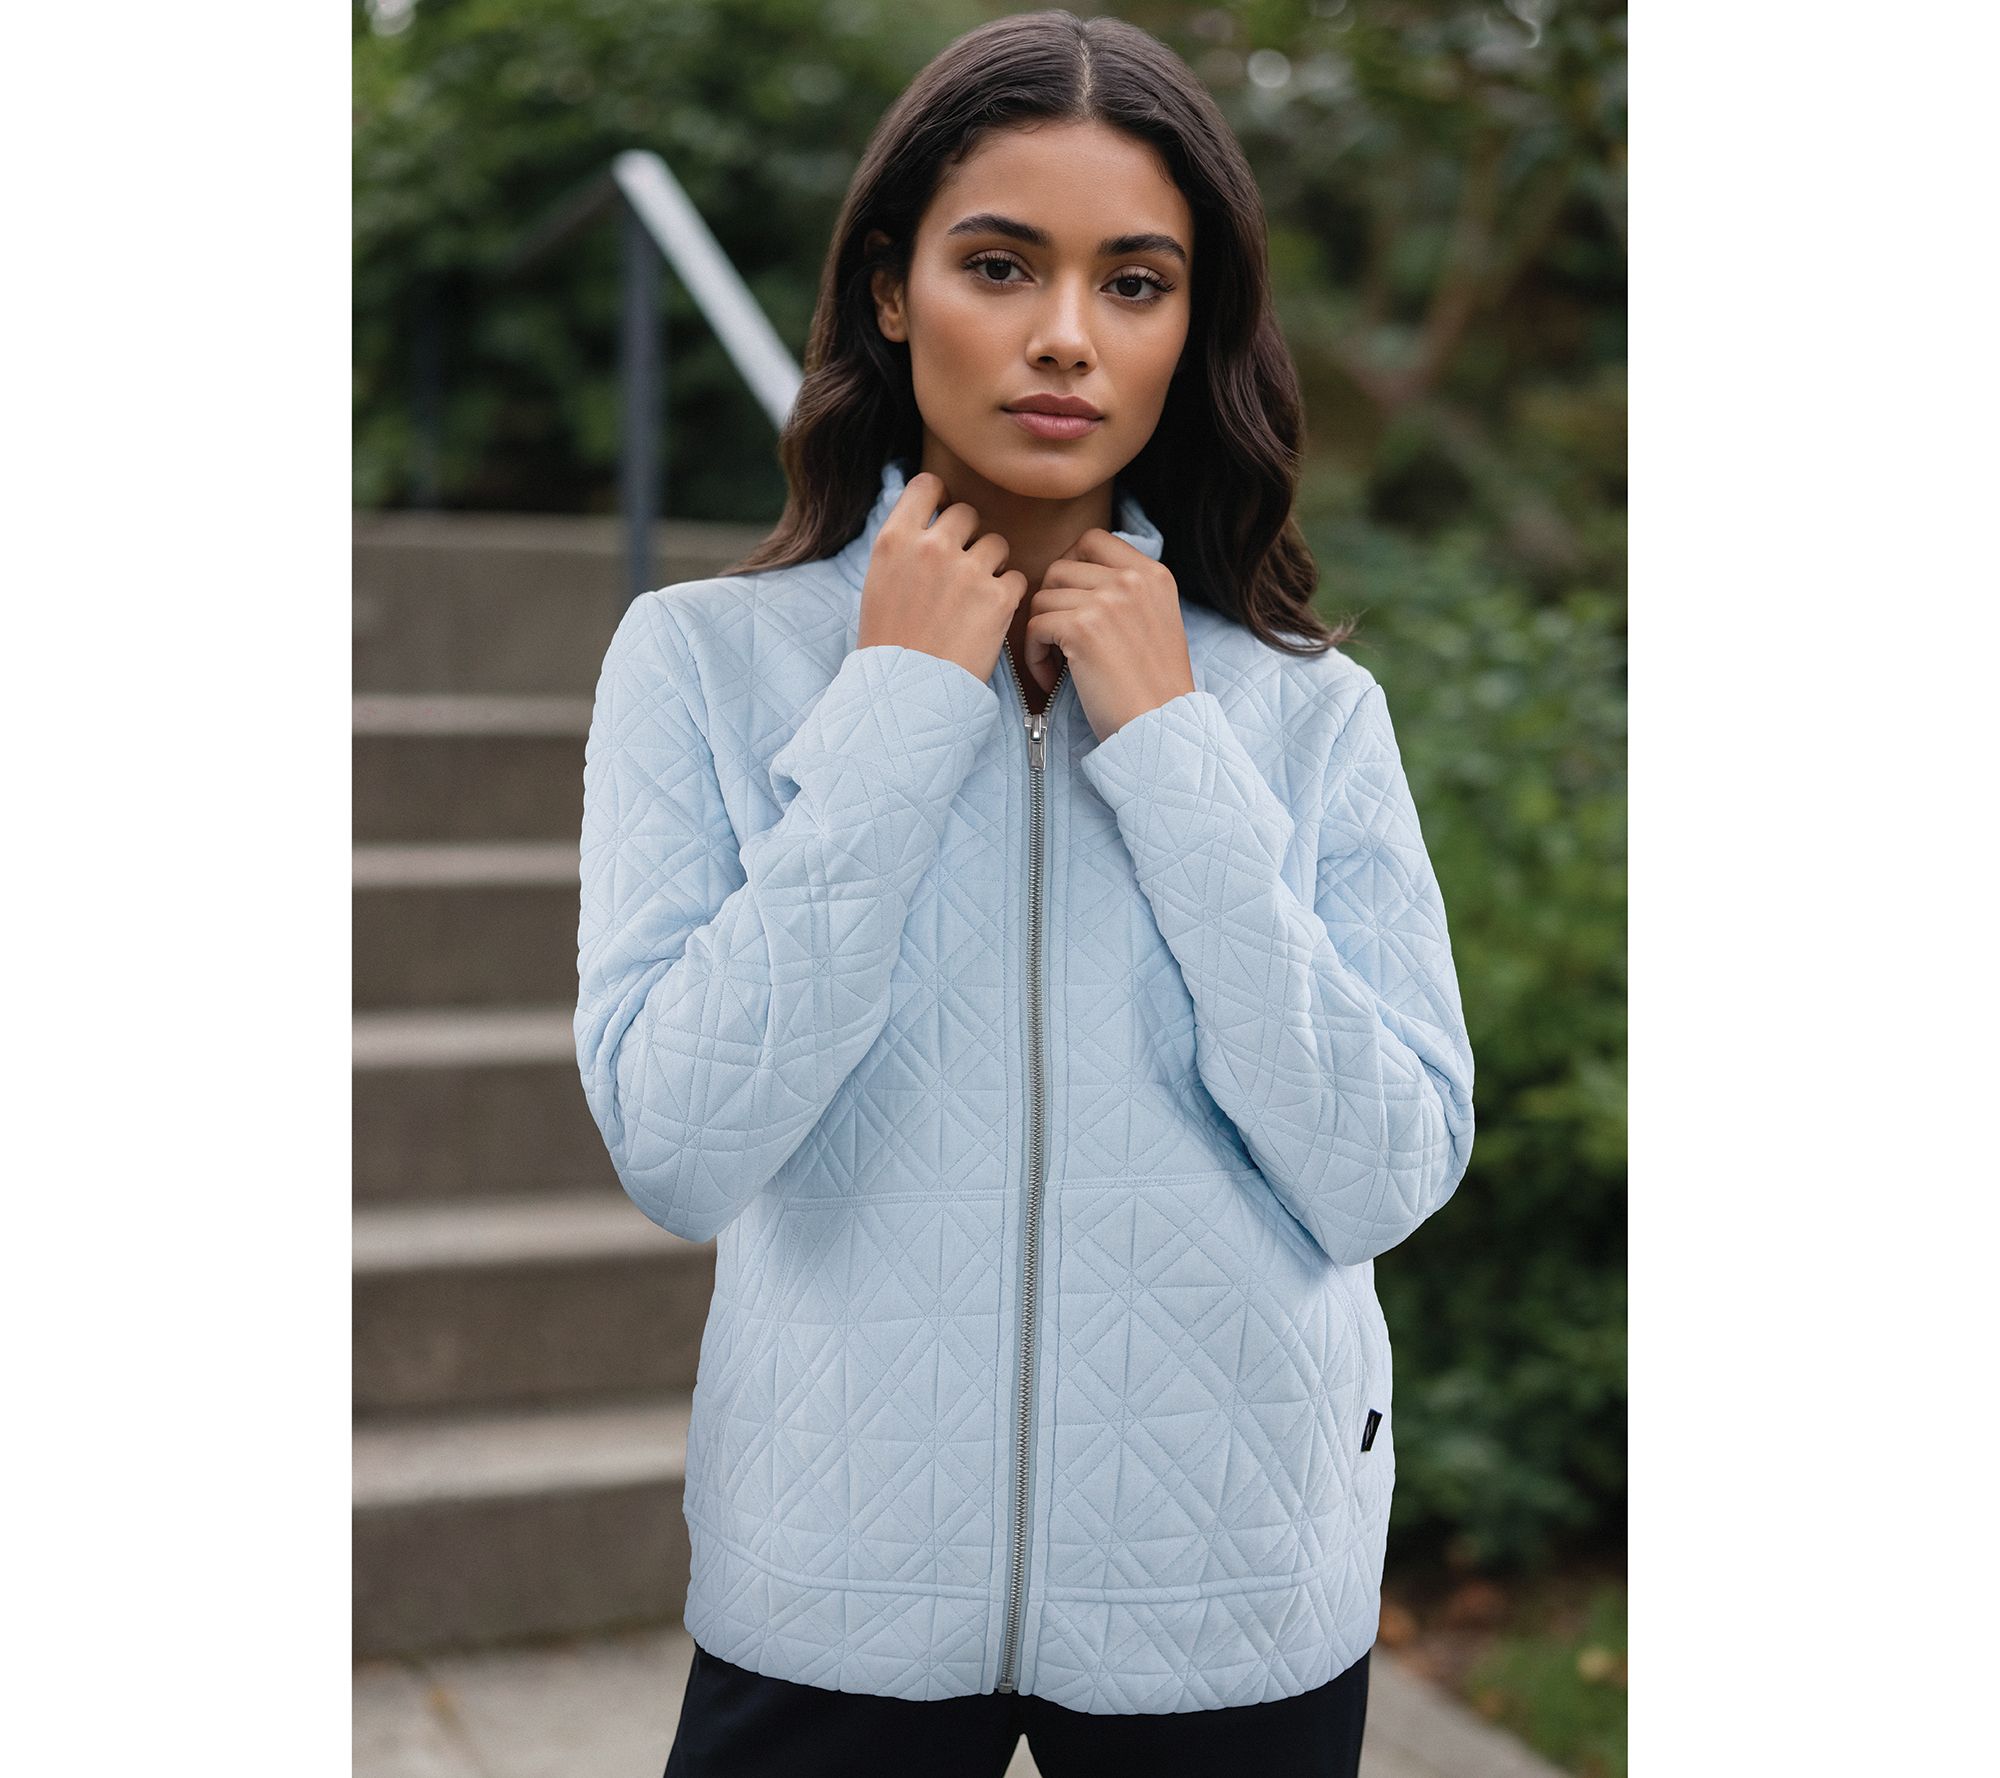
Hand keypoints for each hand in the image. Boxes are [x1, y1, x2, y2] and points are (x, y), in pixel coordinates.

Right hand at [856, 472, 1022, 686]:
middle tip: (960, 574)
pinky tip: (989, 618)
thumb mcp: (879, 582)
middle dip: (968, 538)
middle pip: (967, 513)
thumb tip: (932, 518)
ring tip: (974, 600)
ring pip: (997, 544)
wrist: (905, 694)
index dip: (940, 500)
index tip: (943, 520)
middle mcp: (931, 547)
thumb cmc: (889, 644)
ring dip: (992, 566)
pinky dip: (1009, 596)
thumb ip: (905, 547)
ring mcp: (967, 570)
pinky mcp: (998, 597)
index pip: (927, 485)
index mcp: (895, 539)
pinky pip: (1017, 578)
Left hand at [1021, 529, 1195, 740]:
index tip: (1071, 599)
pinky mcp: (1082, 628)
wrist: (1161, 727)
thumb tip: (1073, 573)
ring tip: (1059, 664)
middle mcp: (1132, 580)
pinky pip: (1035, 626)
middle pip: (1059, 569)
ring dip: (1042, 633)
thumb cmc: (1153, 685)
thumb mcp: (1157, 620)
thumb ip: (1127, 591)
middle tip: (1062, 640)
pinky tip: (1052, 678)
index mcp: (1153, 574)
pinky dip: (1035, 656)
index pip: (1092, 540)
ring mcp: (1107, 601)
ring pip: (1042, 598)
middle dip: (1052, 605)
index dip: (1070, 565)